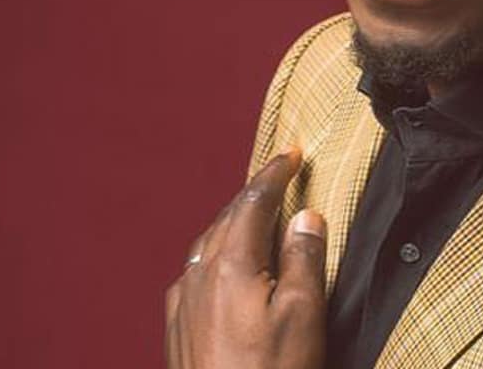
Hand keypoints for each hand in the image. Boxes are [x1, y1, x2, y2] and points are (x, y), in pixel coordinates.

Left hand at [165, 149, 326, 368]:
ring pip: (207, 243)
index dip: (274, 174)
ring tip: (258, 214)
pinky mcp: (177, 329)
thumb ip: (303, 258)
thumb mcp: (303, 315)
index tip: (290, 153)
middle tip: (279, 176)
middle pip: (227, 217)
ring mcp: (183, 304)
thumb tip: (305, 217)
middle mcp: (198, 276)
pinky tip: (227, 265)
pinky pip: (196, 271)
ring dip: (234, 221)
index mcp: (230, 265)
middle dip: (254, 194)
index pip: (253, 201)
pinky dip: (218, 252)